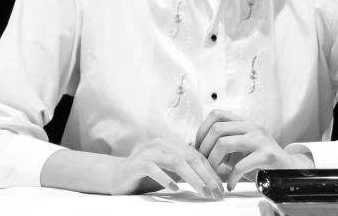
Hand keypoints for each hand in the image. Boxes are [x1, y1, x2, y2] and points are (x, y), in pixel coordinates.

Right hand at [110, 137, 224, 198]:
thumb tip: (215, 179)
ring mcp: (150, 152)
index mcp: (173, 145)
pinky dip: (165, 178)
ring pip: (176, 162)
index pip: (198, 157)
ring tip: (203, 191)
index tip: (221, 188)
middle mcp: (163, 145)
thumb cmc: (147, 175)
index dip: (211, 172)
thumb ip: (189, 172)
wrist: (117, 176)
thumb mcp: (171, 173)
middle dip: (206, 176)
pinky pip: (154, 169)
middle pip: (190, 158)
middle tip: (216, 192)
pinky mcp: (138, 163)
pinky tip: (174, 188)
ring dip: (192, 177)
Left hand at [195, 109, 313, 190]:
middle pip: (217, 128)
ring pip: (224, 143)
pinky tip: (230, 185)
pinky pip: (240, 165)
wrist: (289, 169)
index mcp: (244, 121)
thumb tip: (197, 150)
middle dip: (204, 148)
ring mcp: (260, 139)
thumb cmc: (260, 160)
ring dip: (213, 161)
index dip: (202, 129)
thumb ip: (224, 145)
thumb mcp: (241, 148)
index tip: (198, 147)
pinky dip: (231, 177)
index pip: (216, 114)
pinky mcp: (267, 154)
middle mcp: (252, 126)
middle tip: (203, 163)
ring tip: (214, 173)